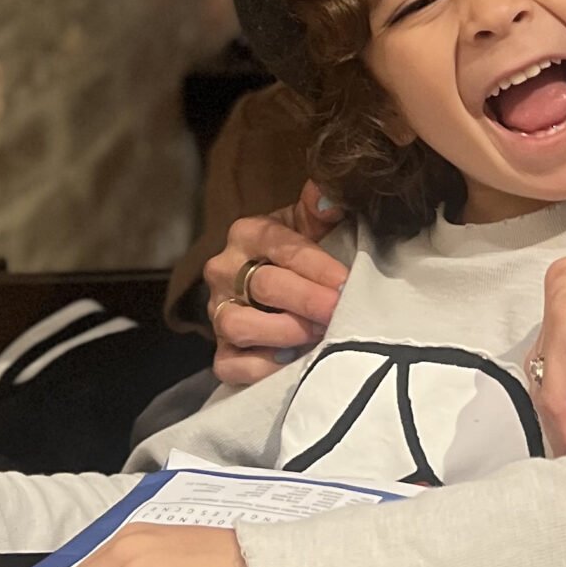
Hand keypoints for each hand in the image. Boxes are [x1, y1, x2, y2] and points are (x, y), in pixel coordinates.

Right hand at [204, 185, 349, 385]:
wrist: (279, 286)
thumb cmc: (303, 253)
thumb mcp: (312, 225)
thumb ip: (321, 207)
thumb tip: (329, 197)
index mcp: (248, 233)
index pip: (282, 248)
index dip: (317, 267)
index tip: (346, 283)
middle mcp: (224, 270)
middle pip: (265, 286)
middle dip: (308, 300)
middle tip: (338, 311)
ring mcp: (219, 312)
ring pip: (241, 325)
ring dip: (285, 333)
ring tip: (319, 334)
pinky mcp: (221, 352)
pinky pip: (232, 365)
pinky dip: (262, 369)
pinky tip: (293, 362)